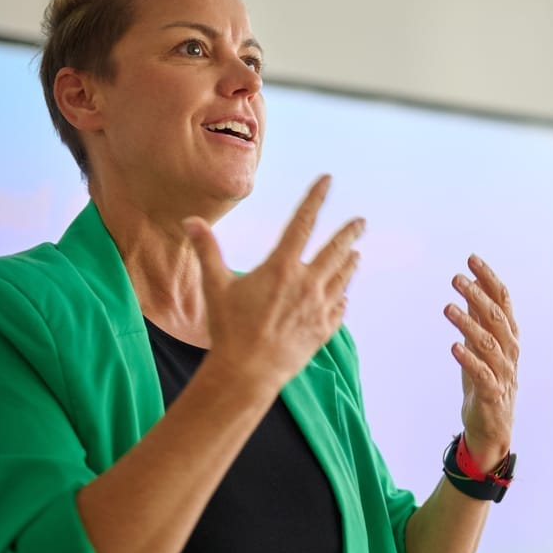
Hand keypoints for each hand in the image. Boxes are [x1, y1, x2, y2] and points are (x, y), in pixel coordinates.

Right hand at [184, 175, 362, 393]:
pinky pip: (338, 309)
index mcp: (282, 267)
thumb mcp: (215, 286)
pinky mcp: (322, 330)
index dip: (315, 198)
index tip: (327, 180)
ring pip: (341, 278)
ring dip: (349, 264)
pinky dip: (341, 299)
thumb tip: (191, 221)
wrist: (248, 372)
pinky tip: (343, 296)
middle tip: (361, 222)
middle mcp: (307, 284)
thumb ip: (207, 250)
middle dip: (350, 233)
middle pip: (335, 250)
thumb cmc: (229, 329)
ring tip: (356, 255)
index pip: (303, 223)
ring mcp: (318, 308)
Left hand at [445, 255, 518, 471]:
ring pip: (488, 344)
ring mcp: (503, 374)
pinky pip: (482, 374)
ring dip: (468, 324)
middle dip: (477, 295)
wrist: (492, 429)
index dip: (489, 279)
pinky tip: (453, 346)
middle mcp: (510, 352)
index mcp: (509, 336)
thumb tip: (469, 286)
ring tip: (448, 307)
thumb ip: (478, 318)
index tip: (471, 259)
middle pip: (496, 318)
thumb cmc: (485, 382)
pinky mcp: (492, 395)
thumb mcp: (481, 345)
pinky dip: (469, 360)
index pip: (503, 301)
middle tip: (456, 278)